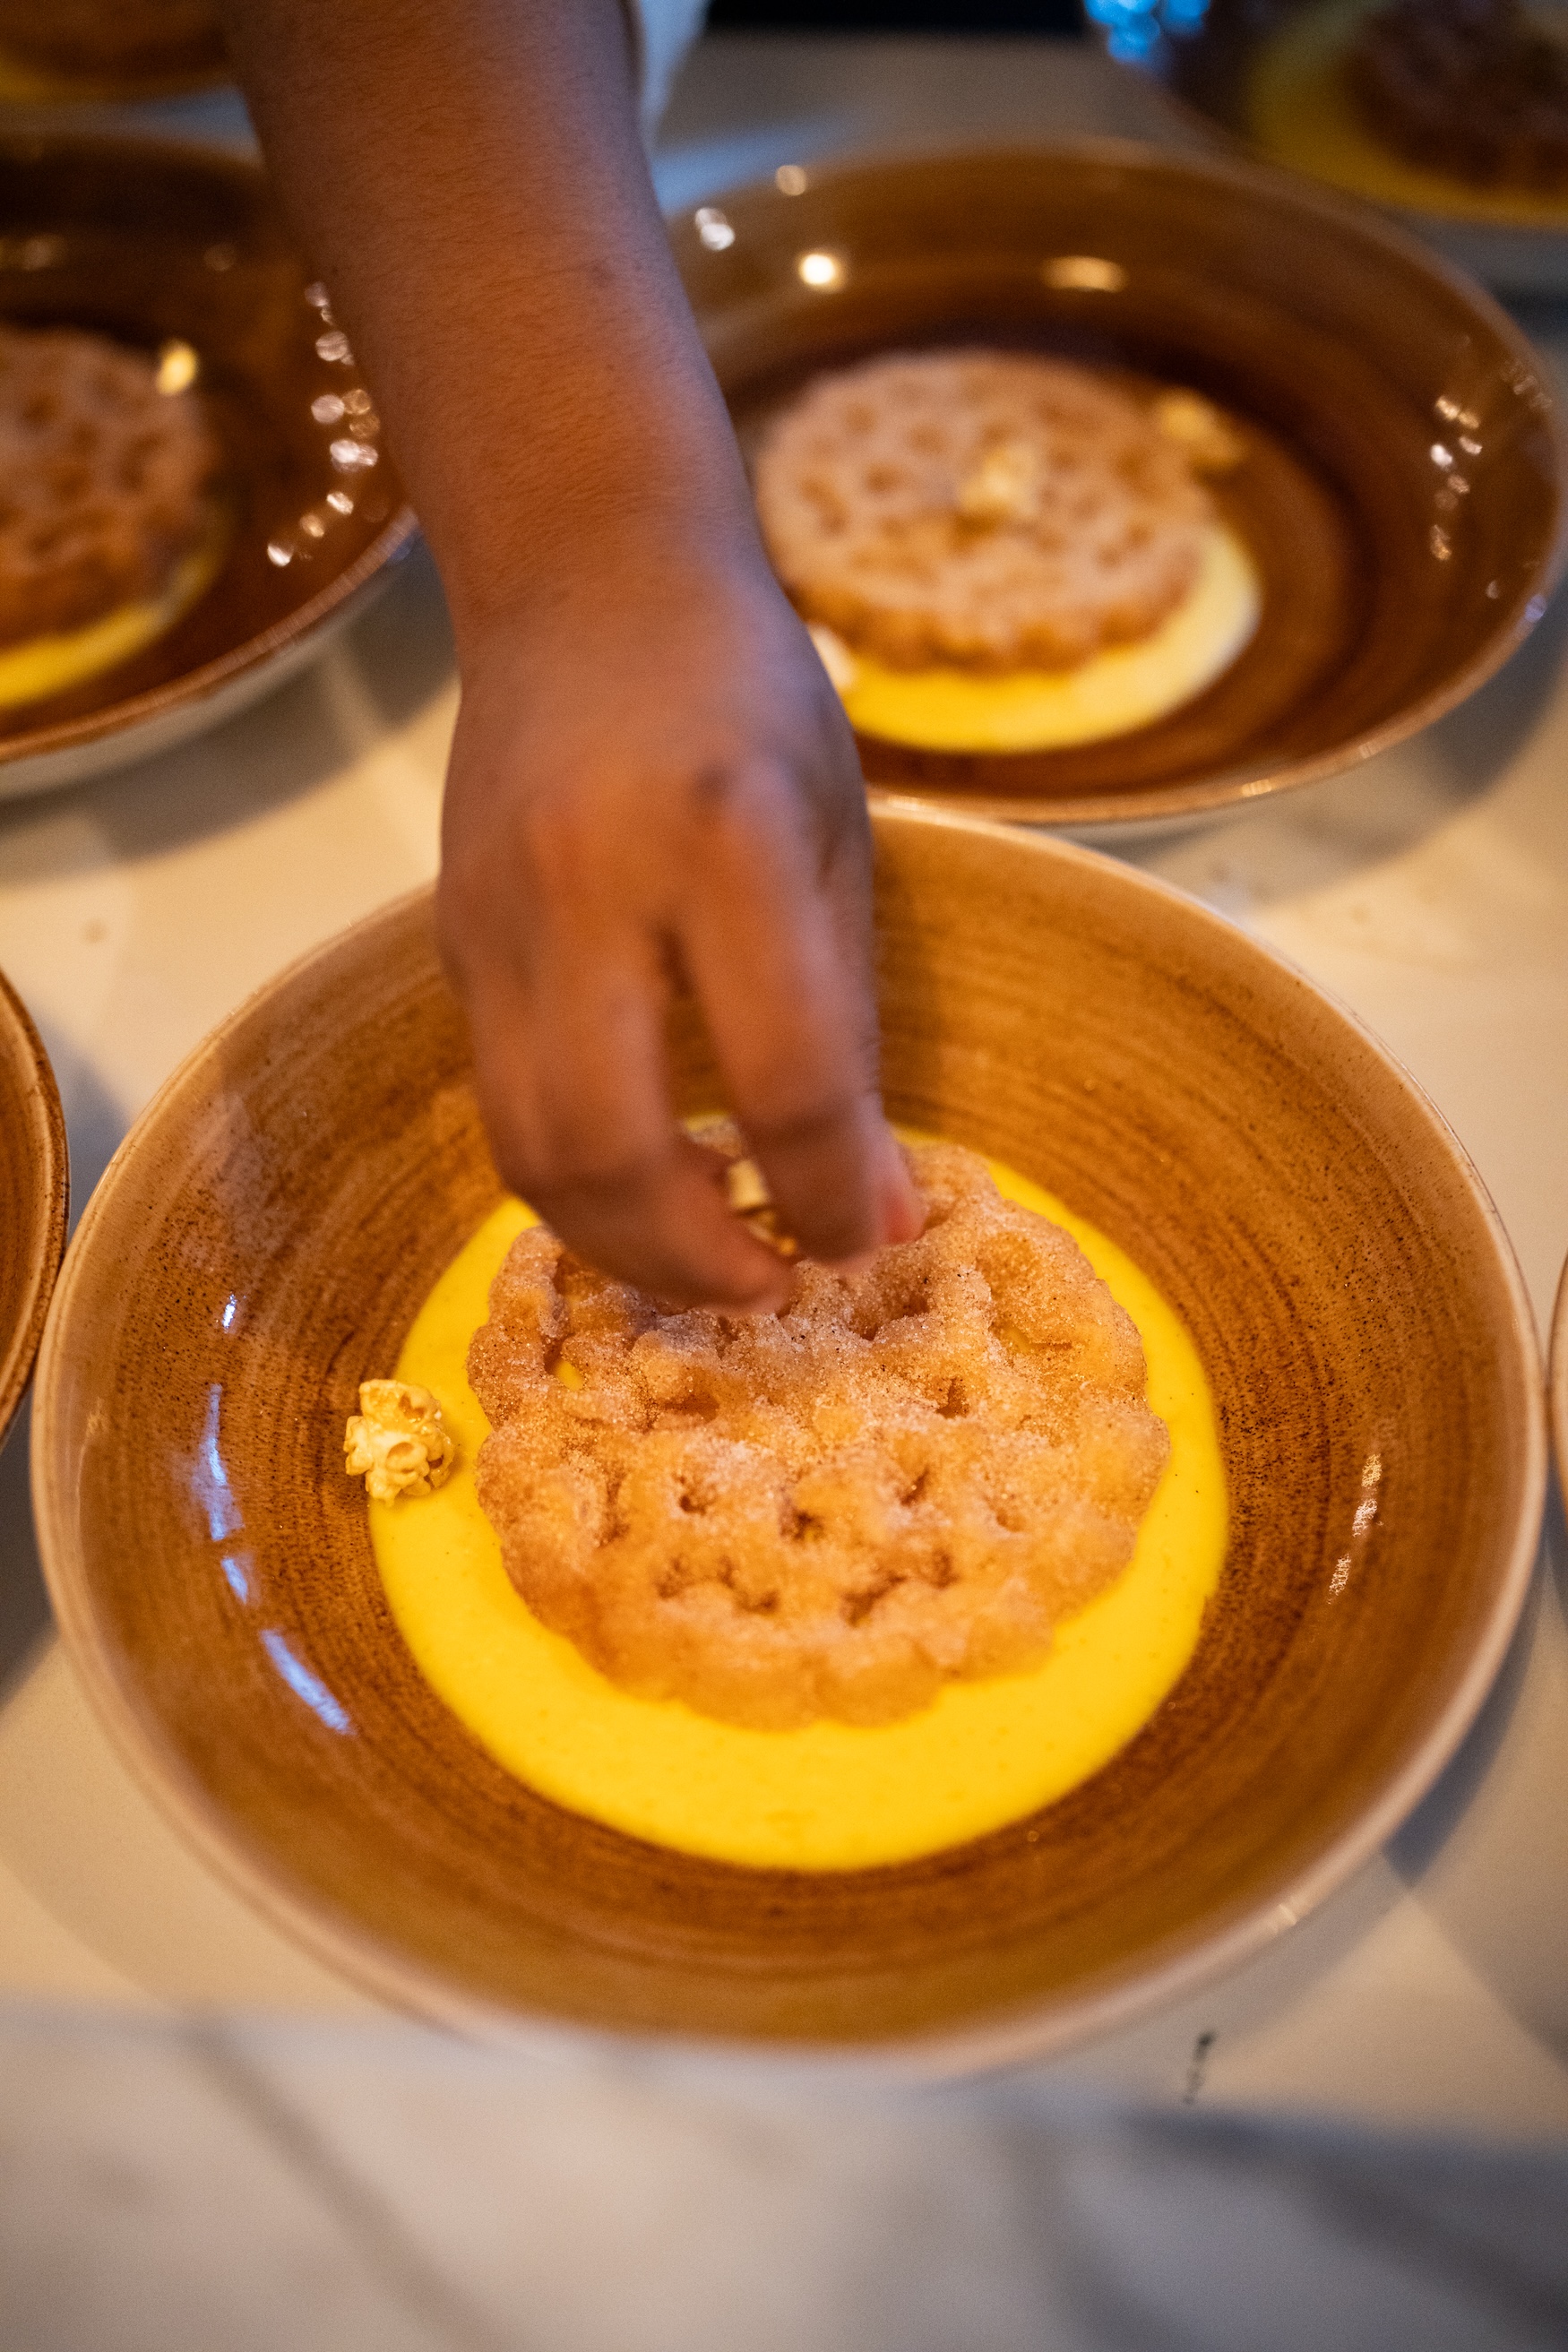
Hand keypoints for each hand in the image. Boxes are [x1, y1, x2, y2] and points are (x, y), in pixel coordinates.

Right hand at [437, 524, 923, 1309]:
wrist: (581, 571)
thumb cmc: (748, 691)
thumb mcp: (839, 834)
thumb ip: (850, 1023)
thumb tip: (881, 1207)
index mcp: (729, 839)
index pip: (787, 1074)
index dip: (840, 1192)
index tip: (881, 1239)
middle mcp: (590, 883)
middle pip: (613, 1147)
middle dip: (701, 1259)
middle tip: (777, 1286)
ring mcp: (497, 916)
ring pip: (529, 1150)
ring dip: (624, 1243)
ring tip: (714, 1252)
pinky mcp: (452, 940)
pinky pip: (503, 1101)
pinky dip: (578, 1177)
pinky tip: (654, 1177)